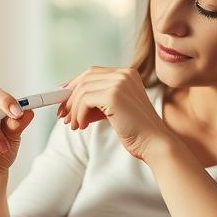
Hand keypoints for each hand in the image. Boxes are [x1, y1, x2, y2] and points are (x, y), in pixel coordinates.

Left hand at [58, 66, 172, 161]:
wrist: (154, 144)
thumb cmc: (136, 131)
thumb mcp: (115, 110)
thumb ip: (98, 102)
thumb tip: (70, 102)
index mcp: (127, 74)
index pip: (93, 73)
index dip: (74, 84)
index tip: (62, 97)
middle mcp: (124, 74)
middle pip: (85, 77)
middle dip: (70, 96)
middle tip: (62, 114)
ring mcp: (119, 82)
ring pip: (82, 90)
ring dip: (73, 109)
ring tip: (74, 125)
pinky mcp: (113, 95)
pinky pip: (85, 100)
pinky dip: (79, 114)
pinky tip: (82, 126)